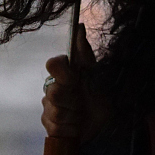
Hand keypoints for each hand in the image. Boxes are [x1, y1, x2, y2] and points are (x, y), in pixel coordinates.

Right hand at [41, 23, 109, 143]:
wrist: (106, 123)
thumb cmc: (100, 94)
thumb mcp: (95, 72)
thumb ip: (84, 51)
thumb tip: (79, 26)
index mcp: (62, 73)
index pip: (52, 64)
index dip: (64, 74)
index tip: (76, 79)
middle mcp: (51, 88)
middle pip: (54, 93)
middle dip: (74, 100)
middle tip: (83, 101)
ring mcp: (48, 108)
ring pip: (55, 112)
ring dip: (74, 116)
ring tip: (82, 114)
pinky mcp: (49, 127)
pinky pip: (55, 128)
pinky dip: (71, 129)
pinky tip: (77, 126)